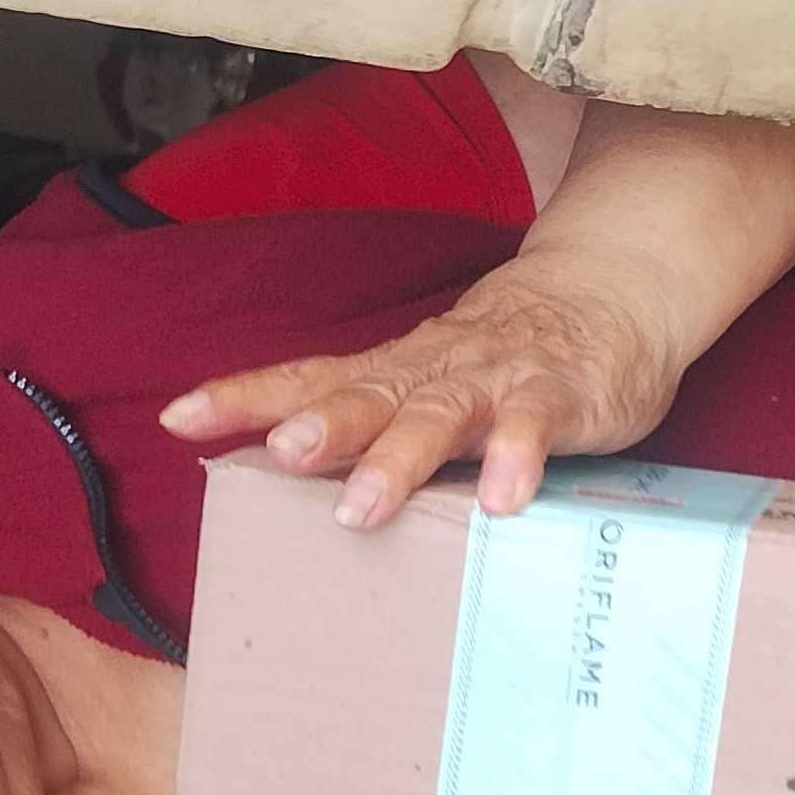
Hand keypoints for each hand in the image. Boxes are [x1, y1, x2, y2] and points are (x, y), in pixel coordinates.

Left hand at [157, 248, 692, 530]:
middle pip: (368, 394)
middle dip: (323, 426)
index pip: (308, 377)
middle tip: (281, 455)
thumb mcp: (427, 381)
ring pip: (441, 415)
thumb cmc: (504, 354)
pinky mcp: (558, 396)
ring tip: (361, 506)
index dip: (245, 395)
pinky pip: (536, 428)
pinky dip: (517, 460)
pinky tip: (501, 502)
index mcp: (394, 371)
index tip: (179, 416)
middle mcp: (433, 371)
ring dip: (399, 457)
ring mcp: (496, 381)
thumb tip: (278, 474)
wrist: (614, 288)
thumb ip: (371, 424)